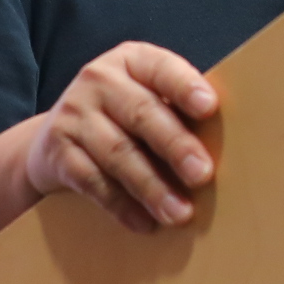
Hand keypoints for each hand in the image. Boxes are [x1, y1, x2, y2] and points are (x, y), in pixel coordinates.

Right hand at [22, 42, 218, 235]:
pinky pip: (93, 182)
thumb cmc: (123, 116)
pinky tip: (145, 222)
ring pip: (118, 153)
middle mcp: (99, 80)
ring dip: (152, 187)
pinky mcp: (56, 151)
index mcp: (132, 60)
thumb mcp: (145, 96)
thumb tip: (231, 143)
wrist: (53, 137)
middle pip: (142, 114)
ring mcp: (73, 114)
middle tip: (203, 174)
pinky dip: (122, 205)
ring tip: (180, 213)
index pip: (162, 69)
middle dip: (176, 146)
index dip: (185, 87)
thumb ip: (177, 109)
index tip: (209, 108)